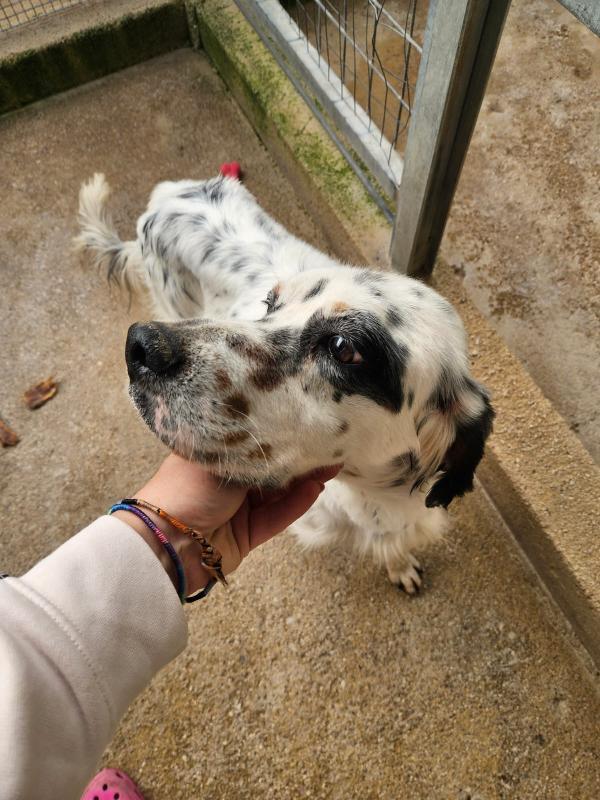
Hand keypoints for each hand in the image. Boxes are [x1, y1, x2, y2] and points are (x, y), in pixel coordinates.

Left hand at [114, 454, 340, 595]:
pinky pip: (276, 517)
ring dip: (302, 481)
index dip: (278, 435)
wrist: (166, 542)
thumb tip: (287, 436)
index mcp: (213, 456)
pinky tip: (315, 489)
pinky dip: (295, 504)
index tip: (305, 425)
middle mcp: (226, 481)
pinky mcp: (246, 535)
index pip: (251, 442)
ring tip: (330, 465)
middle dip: (297, 458)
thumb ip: (256, 452)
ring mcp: (236, 510)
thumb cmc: (186, 489)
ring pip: (277, 493)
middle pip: (269, 468)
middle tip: (328, 444)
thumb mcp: (222, 459)